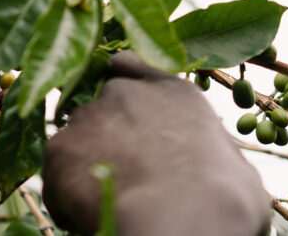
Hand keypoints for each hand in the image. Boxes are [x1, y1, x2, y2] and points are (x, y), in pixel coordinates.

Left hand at [42, 53, 268, 235]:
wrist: (183, 220)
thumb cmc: (222, 201)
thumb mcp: (231, 162)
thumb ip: (204, 145)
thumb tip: (203, 156)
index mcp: (171, 90)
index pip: (130, 67)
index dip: (123, 89)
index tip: (125, 116)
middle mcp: (124, 92)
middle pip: (100, 106)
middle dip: (104, 135)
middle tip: (119, 173)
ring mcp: (88, 116)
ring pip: (76, 140)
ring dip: (85, 164)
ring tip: (106, 198)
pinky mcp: (58, 148)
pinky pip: (56, 173)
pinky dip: (65, 194)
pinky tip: (86, 215)